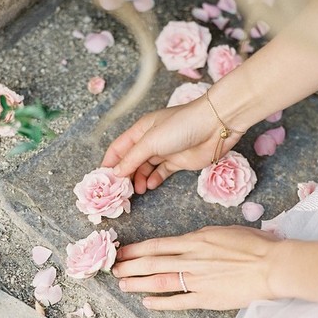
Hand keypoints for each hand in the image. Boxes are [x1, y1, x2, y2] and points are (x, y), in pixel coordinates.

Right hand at [102, 95, 244, 193]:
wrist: (215, 126)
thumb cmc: (181, 126)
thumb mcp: (151, 141)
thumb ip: (132, 158)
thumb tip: (116, 173)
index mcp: (141, 130)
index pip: (118, 148)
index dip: (109, 162)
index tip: (102, 179)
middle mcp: (151, 140)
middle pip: (131, 160)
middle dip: (125, 175)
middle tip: (120, 190)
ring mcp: (165, 151)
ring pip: (145, 169)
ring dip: (139, 180)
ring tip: (138, 191)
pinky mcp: (178, 161)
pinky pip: (161, 173)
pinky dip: (154, 180)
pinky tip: (151, 186)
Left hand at [112, 225, 281, 310]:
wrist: (273, 265)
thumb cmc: (258, 246)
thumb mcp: (226, 232)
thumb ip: (206, 238)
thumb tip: (194, 241)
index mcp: (196, 240)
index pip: (158, 244)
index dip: (136, 249)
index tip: (122, 251)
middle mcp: (192, 258)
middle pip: (152, 262)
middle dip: (129, 266)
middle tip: (114, 269)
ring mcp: (197, 279)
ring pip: (159, 280)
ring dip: (138, 282)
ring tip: (123, 285)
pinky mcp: (206, 298)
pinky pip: (178, 301)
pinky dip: (161, 302)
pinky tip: (147, 303)